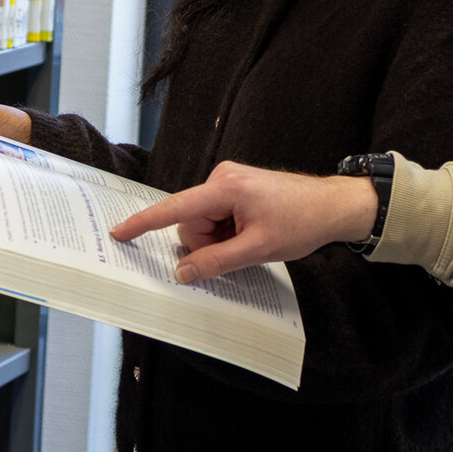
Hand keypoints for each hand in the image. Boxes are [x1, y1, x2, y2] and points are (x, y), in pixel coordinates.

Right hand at [110, 161, 377, 283]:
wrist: (333, 206)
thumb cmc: (301, 221)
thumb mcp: (258, 249)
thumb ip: (216, 261)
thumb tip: (183, 273)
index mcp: (225, 187)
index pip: (176, 208)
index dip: (145, 222)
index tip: (120, 232)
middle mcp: (222, 178)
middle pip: (191, 223)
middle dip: (209, 243)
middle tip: (243, 247)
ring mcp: (229, 182)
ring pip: (204, 224)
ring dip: (221, 239)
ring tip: (253, 238)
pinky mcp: (236, 189)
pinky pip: (217, 218)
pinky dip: (228, 232)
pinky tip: (253, 233)